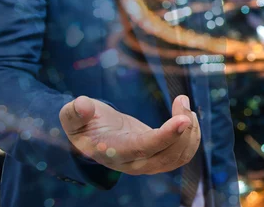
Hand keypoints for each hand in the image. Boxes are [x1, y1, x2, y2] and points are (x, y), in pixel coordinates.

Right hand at [59, 95, 200, 174]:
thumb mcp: (72, 117)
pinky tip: (187, 116)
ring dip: (190, 132)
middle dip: (183, 127)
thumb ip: (75, 112)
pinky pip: (183, 154)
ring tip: (184, 105)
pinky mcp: (159, 157)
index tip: (183, 119)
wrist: (93, 137)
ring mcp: (149, 163)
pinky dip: (192, 136)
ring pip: (180, 156)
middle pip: (169, 154)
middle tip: (182, 99)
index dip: (166, 135)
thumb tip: (82, 105)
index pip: (145, 148)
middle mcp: (135, 163)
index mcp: (115, 152)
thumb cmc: (83, 124)